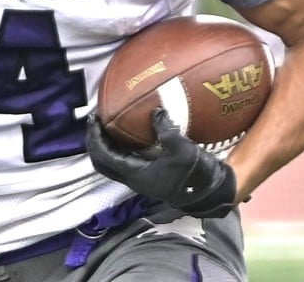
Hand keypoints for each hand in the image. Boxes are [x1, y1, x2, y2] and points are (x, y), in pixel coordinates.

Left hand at [85, 107, 238, 217]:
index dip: (95, 138)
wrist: (210, 191)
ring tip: (106, 122)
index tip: (94, 119)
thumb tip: (155, 111)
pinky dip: (118, 144)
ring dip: (105, 143)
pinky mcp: (147, 173)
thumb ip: (167, 131)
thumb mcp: (183, 150)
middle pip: (101, 162)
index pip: (104, 157)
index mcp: (135, 175)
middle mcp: (133, 178)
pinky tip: (125, 130)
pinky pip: (124, 158)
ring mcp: (139, 176)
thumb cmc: (195, 174)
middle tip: (95, 119)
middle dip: (94, 141)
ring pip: (111, 161)